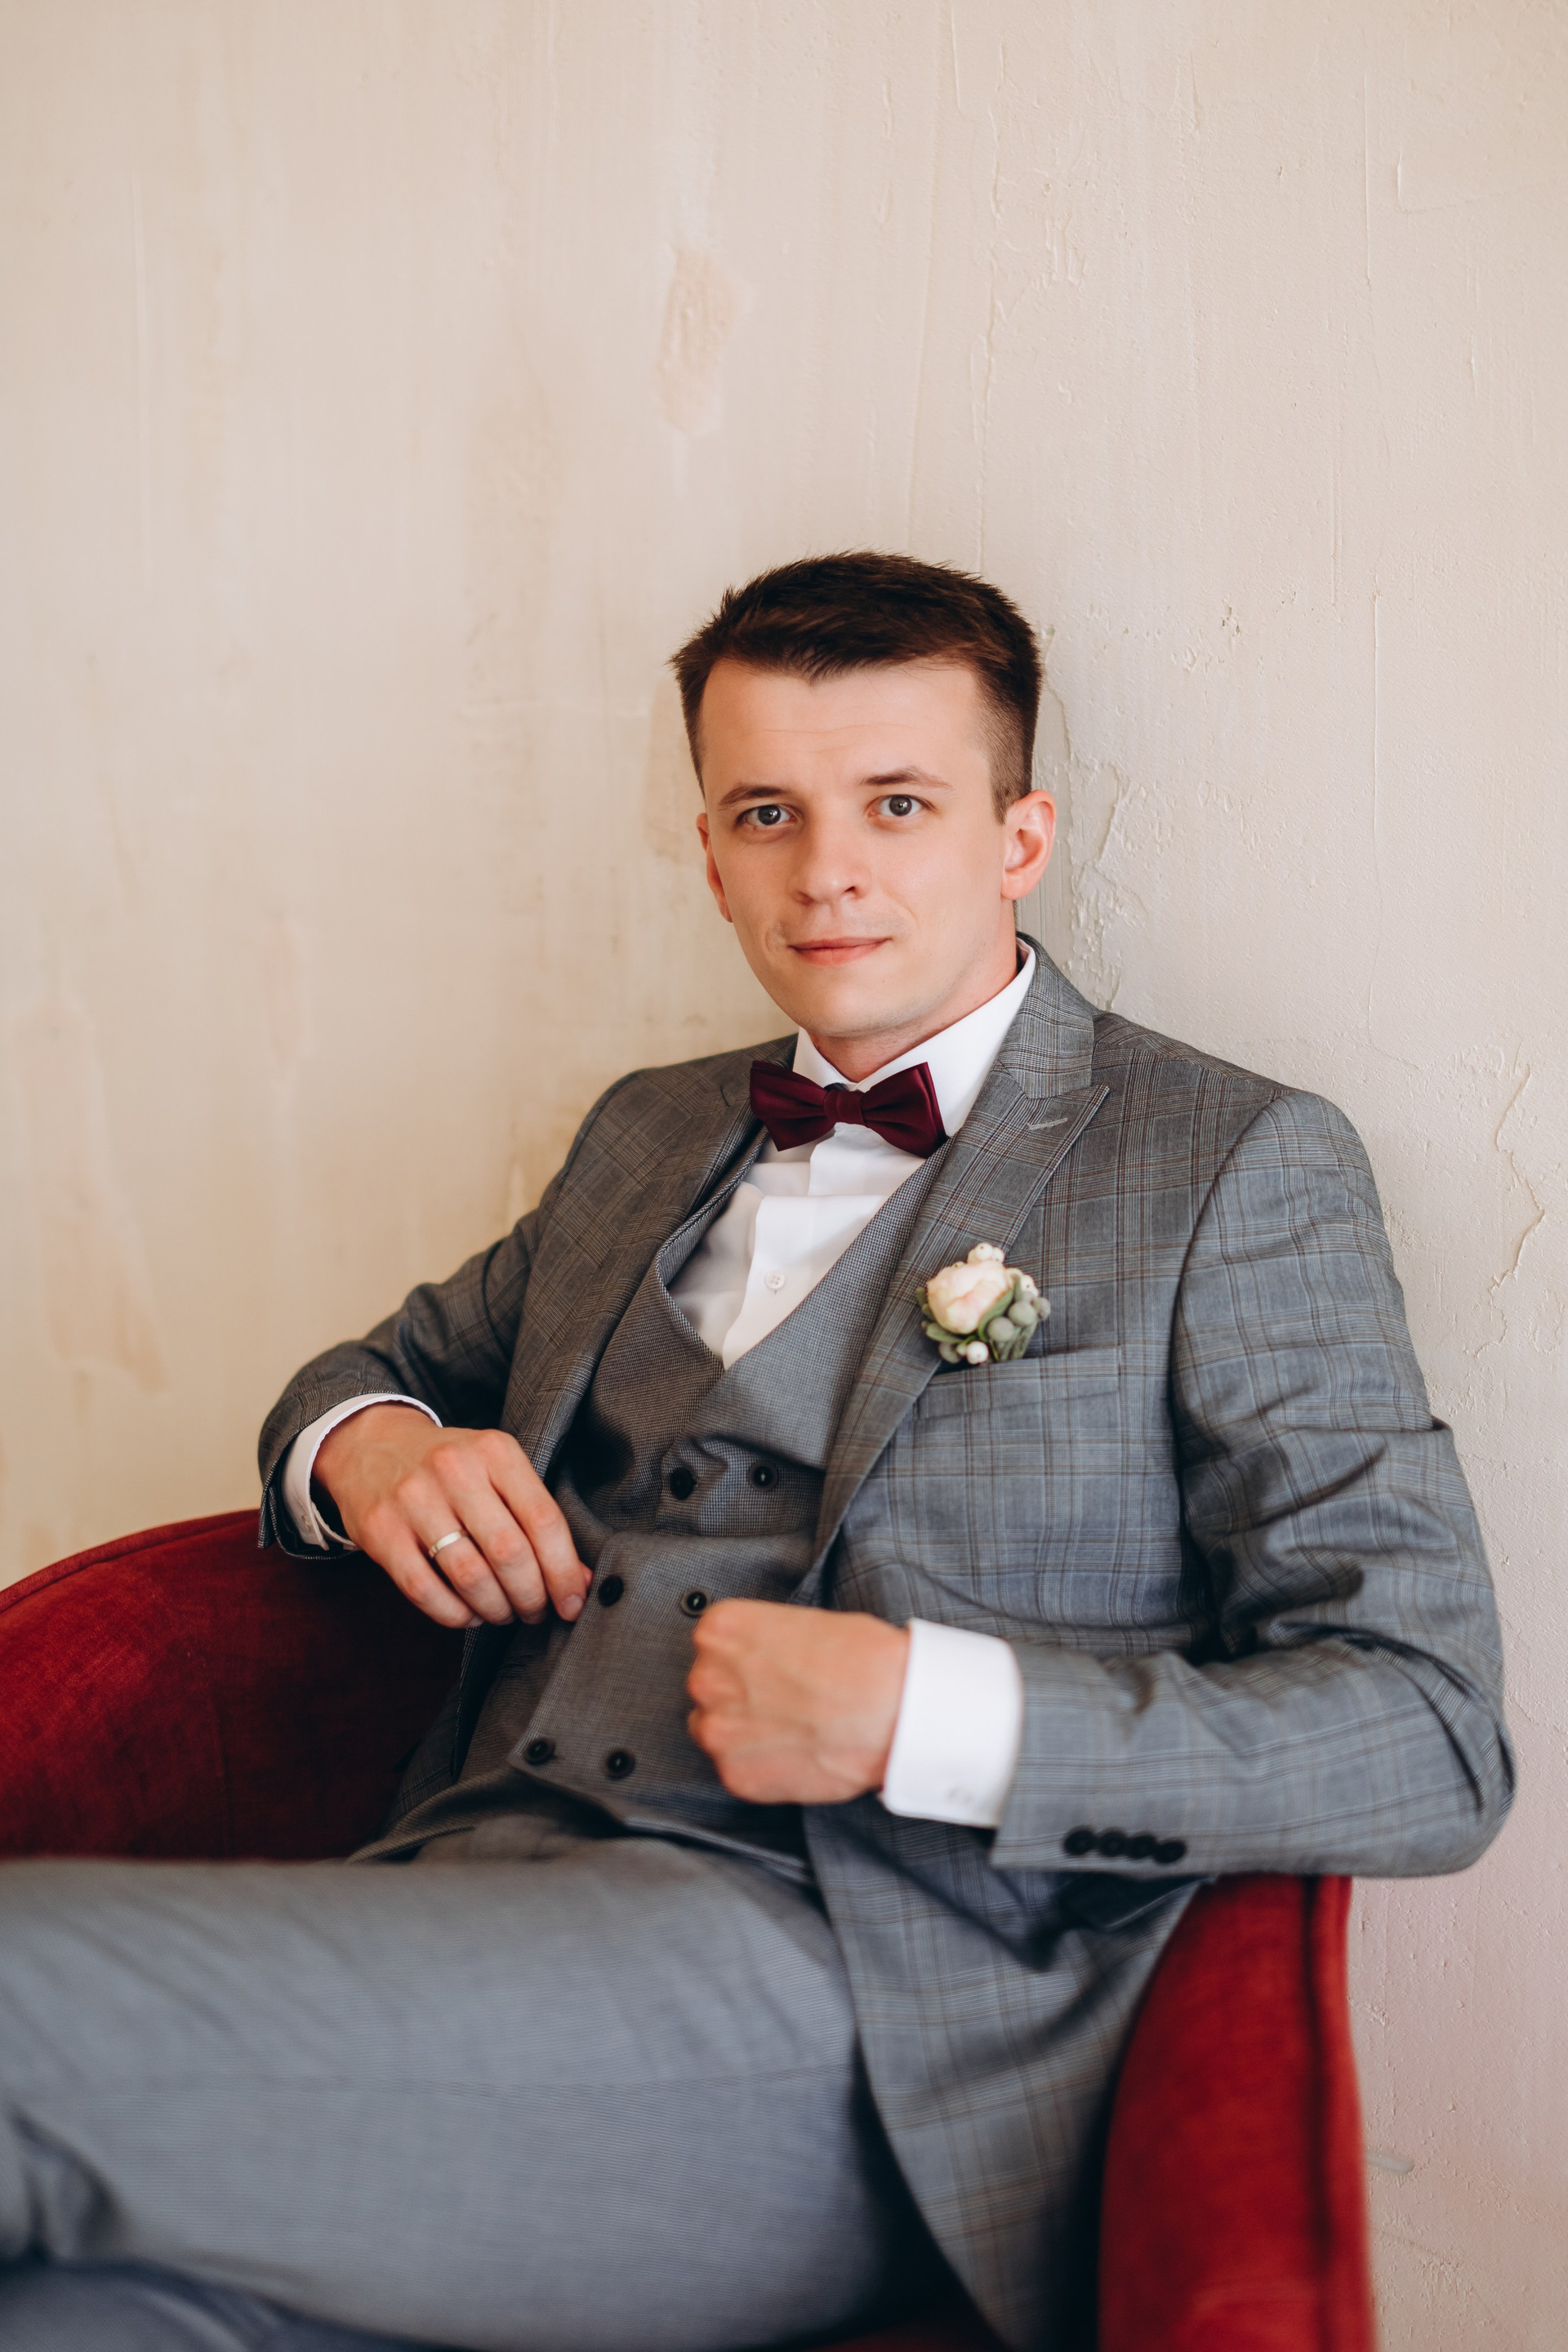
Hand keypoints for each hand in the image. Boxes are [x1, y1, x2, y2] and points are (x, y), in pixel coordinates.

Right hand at [313, 1404, 589, 1631]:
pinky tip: (468, 1614)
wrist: (369, 1446)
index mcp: (494, 1451)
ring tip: (504, 1613)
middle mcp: (454, 1469)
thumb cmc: (450, 1468)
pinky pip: (424, 1589)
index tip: (572, 1603)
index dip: (564, 1571)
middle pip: (510, 1552)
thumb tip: (579, 1582)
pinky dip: (454, 1614)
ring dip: (496, 1609)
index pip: (544, 1520)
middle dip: (531, 1596)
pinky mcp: (379, 1531)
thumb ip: (536, 1519)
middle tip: (536, 1612)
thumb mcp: (496, 1471)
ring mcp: (413, 1499)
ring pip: (470, 1576)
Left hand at [686, 1599, 909, 1805]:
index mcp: (720, 1630)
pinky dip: (762, 1766)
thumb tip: (763, 1661)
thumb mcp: (805, 1622)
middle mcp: (706, 1677)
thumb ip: (766, 1642)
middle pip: (710, 1687)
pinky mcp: (735, 1774)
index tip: (771, 1667)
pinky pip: (737, 1769)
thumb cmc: (863, 1658)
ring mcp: (717, 1730)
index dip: (748, 1658)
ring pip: (716, 1731)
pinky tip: (796, 1753)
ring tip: (793, 1729)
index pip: (715, 1644)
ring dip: (745, 1732)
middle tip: (786, 1700)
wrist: (893, 1710)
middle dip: (741, 1695)